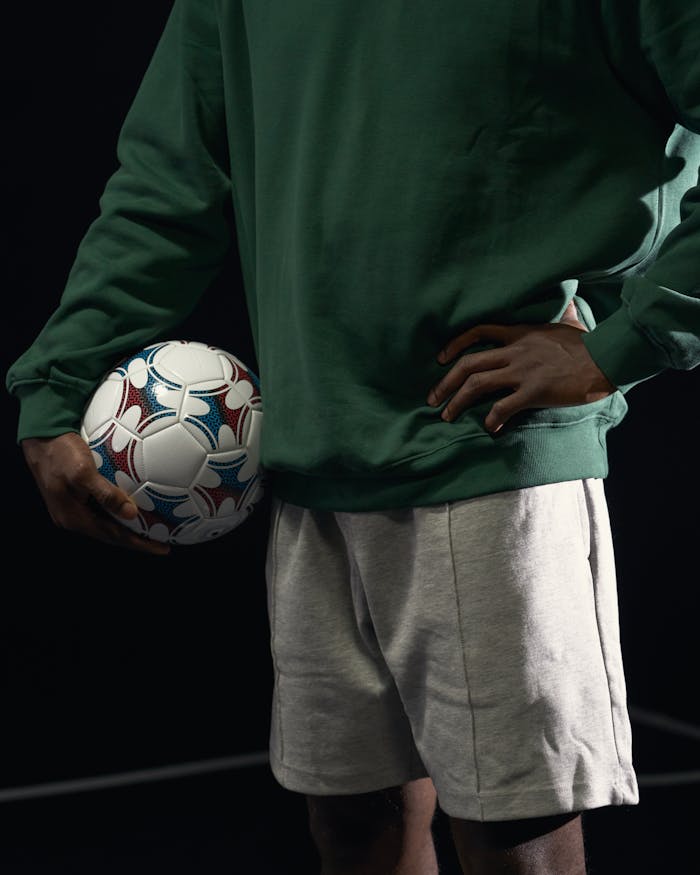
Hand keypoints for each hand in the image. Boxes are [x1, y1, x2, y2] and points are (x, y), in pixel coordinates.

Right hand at [21, 433, 169, 554]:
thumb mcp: (83, 472)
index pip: (115, 537)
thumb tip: (131, 514)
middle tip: (164, 541)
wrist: (40, 437)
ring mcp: (73, 507)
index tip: (163, 548)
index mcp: (74, 518)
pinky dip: (120, 510)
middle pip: (112, 534)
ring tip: (153, 528)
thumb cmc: (60, 452)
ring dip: (129, 526)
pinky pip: (103, 508)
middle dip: (138, 539)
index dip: (140, 544)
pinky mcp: (76, 496)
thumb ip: (106, 494)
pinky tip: (134, 505)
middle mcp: (73, 518)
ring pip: (107, 522)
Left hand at [426, 300, 616, 432]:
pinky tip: (489, 427)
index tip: (441, 359)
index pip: (479, 332)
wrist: (606, 358)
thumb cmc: (589, 343)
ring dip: (458, 401)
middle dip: (445, 382)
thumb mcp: (569, 322)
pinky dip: (492, 418)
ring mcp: (523, 372)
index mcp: (520, 334)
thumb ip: (562, 314)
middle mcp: (515, 351)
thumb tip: (570, 301)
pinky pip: (503, 406)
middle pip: (469, 363)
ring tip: (447, 416)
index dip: (455, 345)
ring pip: (478, 384)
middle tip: (432, 398)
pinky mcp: (534, 391)